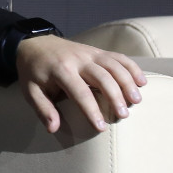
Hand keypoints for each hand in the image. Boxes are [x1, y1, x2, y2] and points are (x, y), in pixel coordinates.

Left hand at [15, 36, 146, 134]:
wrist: (34, 44)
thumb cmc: (33, 71)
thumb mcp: (30, 90)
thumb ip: (42, 109)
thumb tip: (53, 128)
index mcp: (60, 70)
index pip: (80, 92)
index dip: (91, 110)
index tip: (101, 127)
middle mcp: (78, 60)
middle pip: (102, 77)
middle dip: (115, 96)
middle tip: (123, 115)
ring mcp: (89, 53)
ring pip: (114, 66)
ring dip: (128, 82)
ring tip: (136, 101)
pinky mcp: (97, 51)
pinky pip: (118, 57)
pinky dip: (132, 68)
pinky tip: (142, 82)